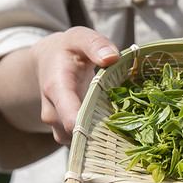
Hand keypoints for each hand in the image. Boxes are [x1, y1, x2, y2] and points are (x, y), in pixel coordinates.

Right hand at [32, 27, 118, 145]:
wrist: (47, 63)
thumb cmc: (68, 50)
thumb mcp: (80, 37)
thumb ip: (95, 44)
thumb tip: (112, 57)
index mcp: (56, 89)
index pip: (70, 118)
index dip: (92, 128)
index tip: (118, 126)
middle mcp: (53, 113)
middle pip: (78, 136)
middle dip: (105, 135)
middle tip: (134, 129)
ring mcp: (58, 127)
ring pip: (81, 144)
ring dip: (104, 140)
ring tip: (129, 128)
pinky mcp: (67, 134)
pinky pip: (83, 145)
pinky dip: (101, 141)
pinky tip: (120, 132)